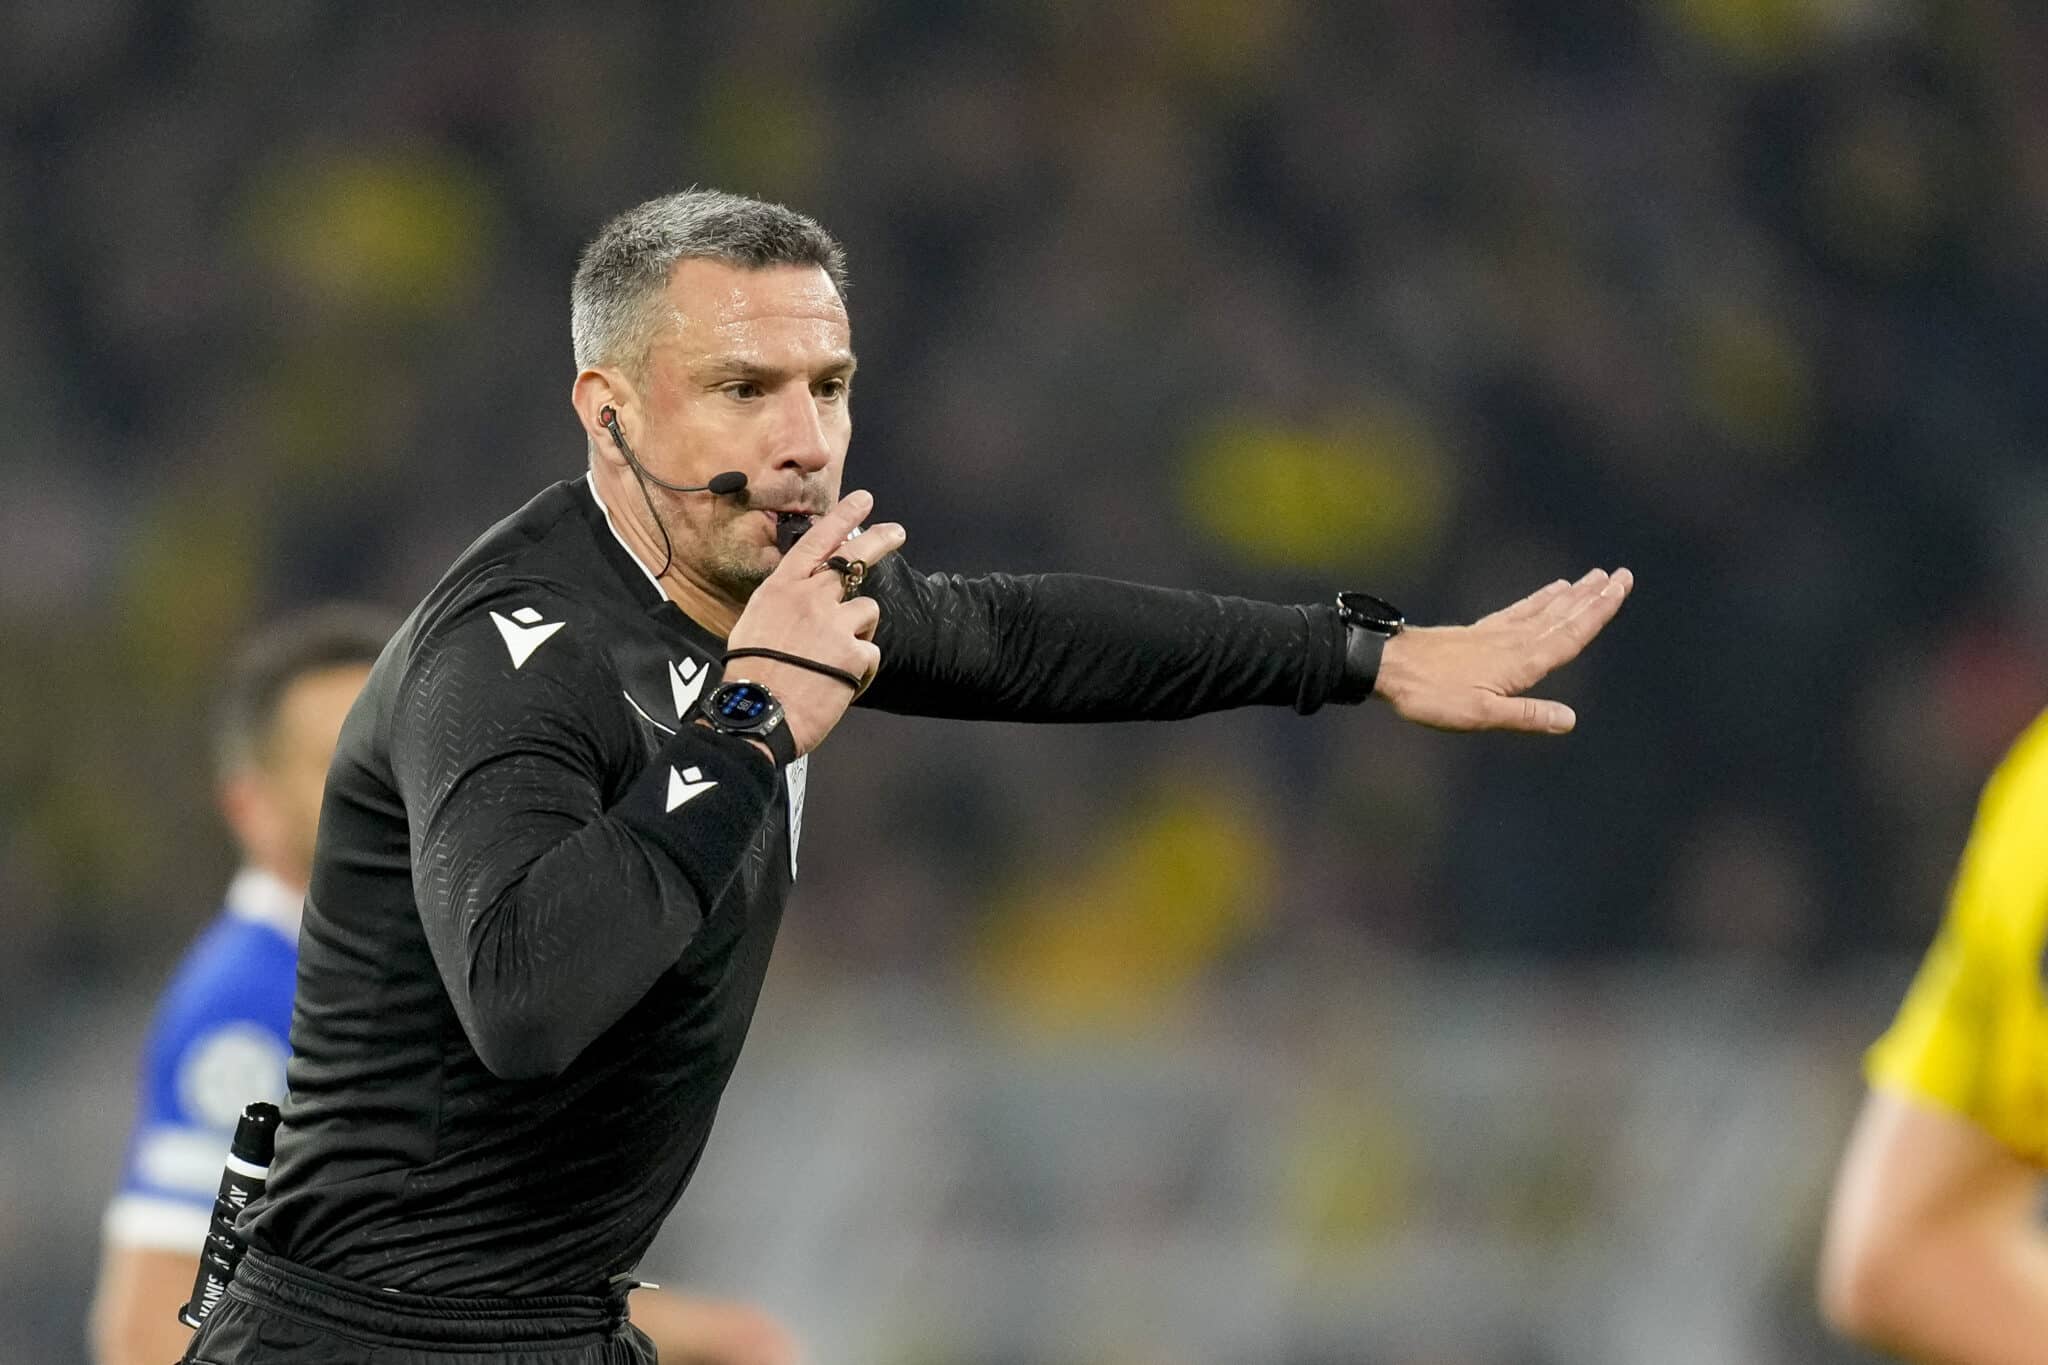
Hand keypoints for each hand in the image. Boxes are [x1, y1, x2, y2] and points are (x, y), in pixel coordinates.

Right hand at [723, 489, 905, 755]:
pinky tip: (840, 684)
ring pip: (867, 611)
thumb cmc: (750, 675)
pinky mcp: (855, 652)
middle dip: (879, 541)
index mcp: (781, 588)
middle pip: (853, 559)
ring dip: (859, 633)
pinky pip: (872, 654)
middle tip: (897, 532)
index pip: (816, 542)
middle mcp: (810, 597)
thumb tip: (805, 597)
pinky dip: (862, 670)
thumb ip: (785, 604)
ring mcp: (835, 622)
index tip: (864, 500)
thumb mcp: (754, 624)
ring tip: (834, 660)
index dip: (843, 518)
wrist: (757, 714)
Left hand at [1373, 567, 1632, 732]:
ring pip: (1543, 610)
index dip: (1597, 612)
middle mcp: (1513, 641)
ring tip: (1593, 578)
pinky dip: (1540, 599)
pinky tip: (1551, 590)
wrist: (1389, 667)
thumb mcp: (1479, 714)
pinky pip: (1520, 610)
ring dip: (1571, 595)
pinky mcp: (1479, 632)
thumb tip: (1570, 720)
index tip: (1620, 586)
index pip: (1569, 634)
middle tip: (1621, 575)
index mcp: (1520, 661)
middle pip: (1562, 616)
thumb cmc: (1432, 695)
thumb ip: (1526, 715)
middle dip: (1593, 598)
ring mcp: (1496, 633)